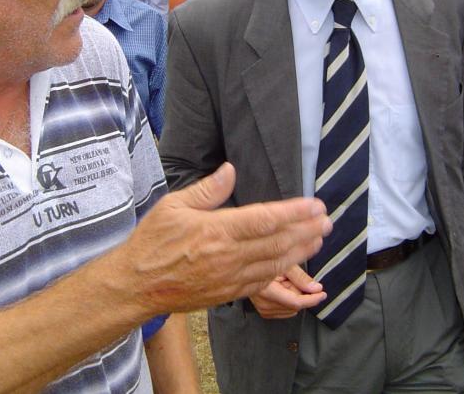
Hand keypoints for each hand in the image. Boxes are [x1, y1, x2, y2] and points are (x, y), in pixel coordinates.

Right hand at [121, 163, 330, 314]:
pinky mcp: (228, 293)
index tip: (315, 205)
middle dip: (306, 230)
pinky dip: (282, 271)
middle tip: (327, 220)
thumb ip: (208, 190)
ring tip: (319, 238)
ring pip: (275, 263)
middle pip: (277, 242)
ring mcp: (230, 277)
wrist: (136, 285)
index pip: (265, 219)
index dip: (294, 212)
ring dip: (301, 251)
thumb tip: (231, 170)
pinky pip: (263, 282)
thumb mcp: (173, 206)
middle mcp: (228, 256)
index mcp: (216, 230)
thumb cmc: (152, 242)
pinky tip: (294, 262)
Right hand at [249, 265, 325, 318]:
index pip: (295, 302)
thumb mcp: (283, 263)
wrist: (246, 266)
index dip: (312, 299)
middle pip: (295, 306)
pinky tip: (281, 290)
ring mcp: (262, 309)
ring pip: (292, 309)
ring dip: (293, 297)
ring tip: (283, 282)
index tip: (322, 293)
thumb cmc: (264, 260)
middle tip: (290, 278)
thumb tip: (316, 288)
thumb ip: (300, 277)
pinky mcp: (264, 312)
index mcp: (266, 289)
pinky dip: (288, 301)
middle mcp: (262, 303)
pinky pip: (286, 311)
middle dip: (299, 293)